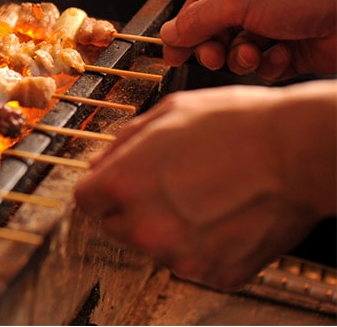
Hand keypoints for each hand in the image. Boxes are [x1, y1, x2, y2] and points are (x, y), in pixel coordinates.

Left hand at [74, 80, 336, 288]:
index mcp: (124, 184)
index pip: (86, 200)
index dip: (103, 188)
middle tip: (172, 184)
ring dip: (169, 227)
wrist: (299, 151)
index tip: (119, 184)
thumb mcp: (168, 112)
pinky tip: (225, 215)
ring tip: (206, 196)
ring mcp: (179, 255)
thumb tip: (99, 164)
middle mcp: (144, 226)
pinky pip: (193, 260)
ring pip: (155, 245)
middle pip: (116, 226)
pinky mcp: (213, 273)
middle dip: (133, 207)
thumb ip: (124, 144)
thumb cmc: (238, 124)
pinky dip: (204, 244)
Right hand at [161, 0, 336, 81]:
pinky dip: (268, 63)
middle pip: (216, 27)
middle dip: (215, 46)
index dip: (184, 27)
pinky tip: (282, 55)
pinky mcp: (293, 45)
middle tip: (213, 57)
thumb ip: (196, 20)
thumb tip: (168, 35)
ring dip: (242, 56)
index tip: (172, 52)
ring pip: (237, 48)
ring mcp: (277, 18)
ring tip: (253, 53)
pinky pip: (264, 62)